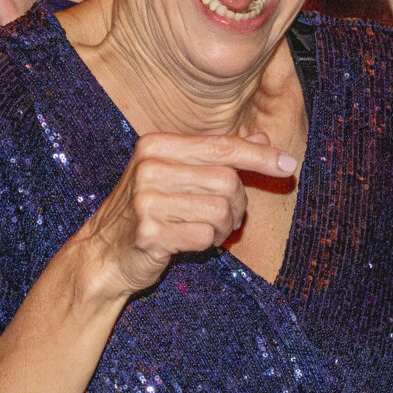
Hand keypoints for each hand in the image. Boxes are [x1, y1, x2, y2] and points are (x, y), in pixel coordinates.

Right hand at [70, 132, 297, 300]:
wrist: (102, 255)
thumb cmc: (147, 212)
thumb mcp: (177, 176)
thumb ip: (217, 156)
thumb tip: (262, 138)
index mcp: (156, 145)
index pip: (222, 146)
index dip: (260, 156)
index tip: (290, 164)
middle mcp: (149, 166)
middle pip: (227, 180)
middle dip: (238, 204)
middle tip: (227, 219)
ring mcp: (145, 199)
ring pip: (220, 209)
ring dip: (224, 227)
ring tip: (208, 231)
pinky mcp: (149, 232)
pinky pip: (205, 235)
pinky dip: (208, 243)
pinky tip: (192, 243)